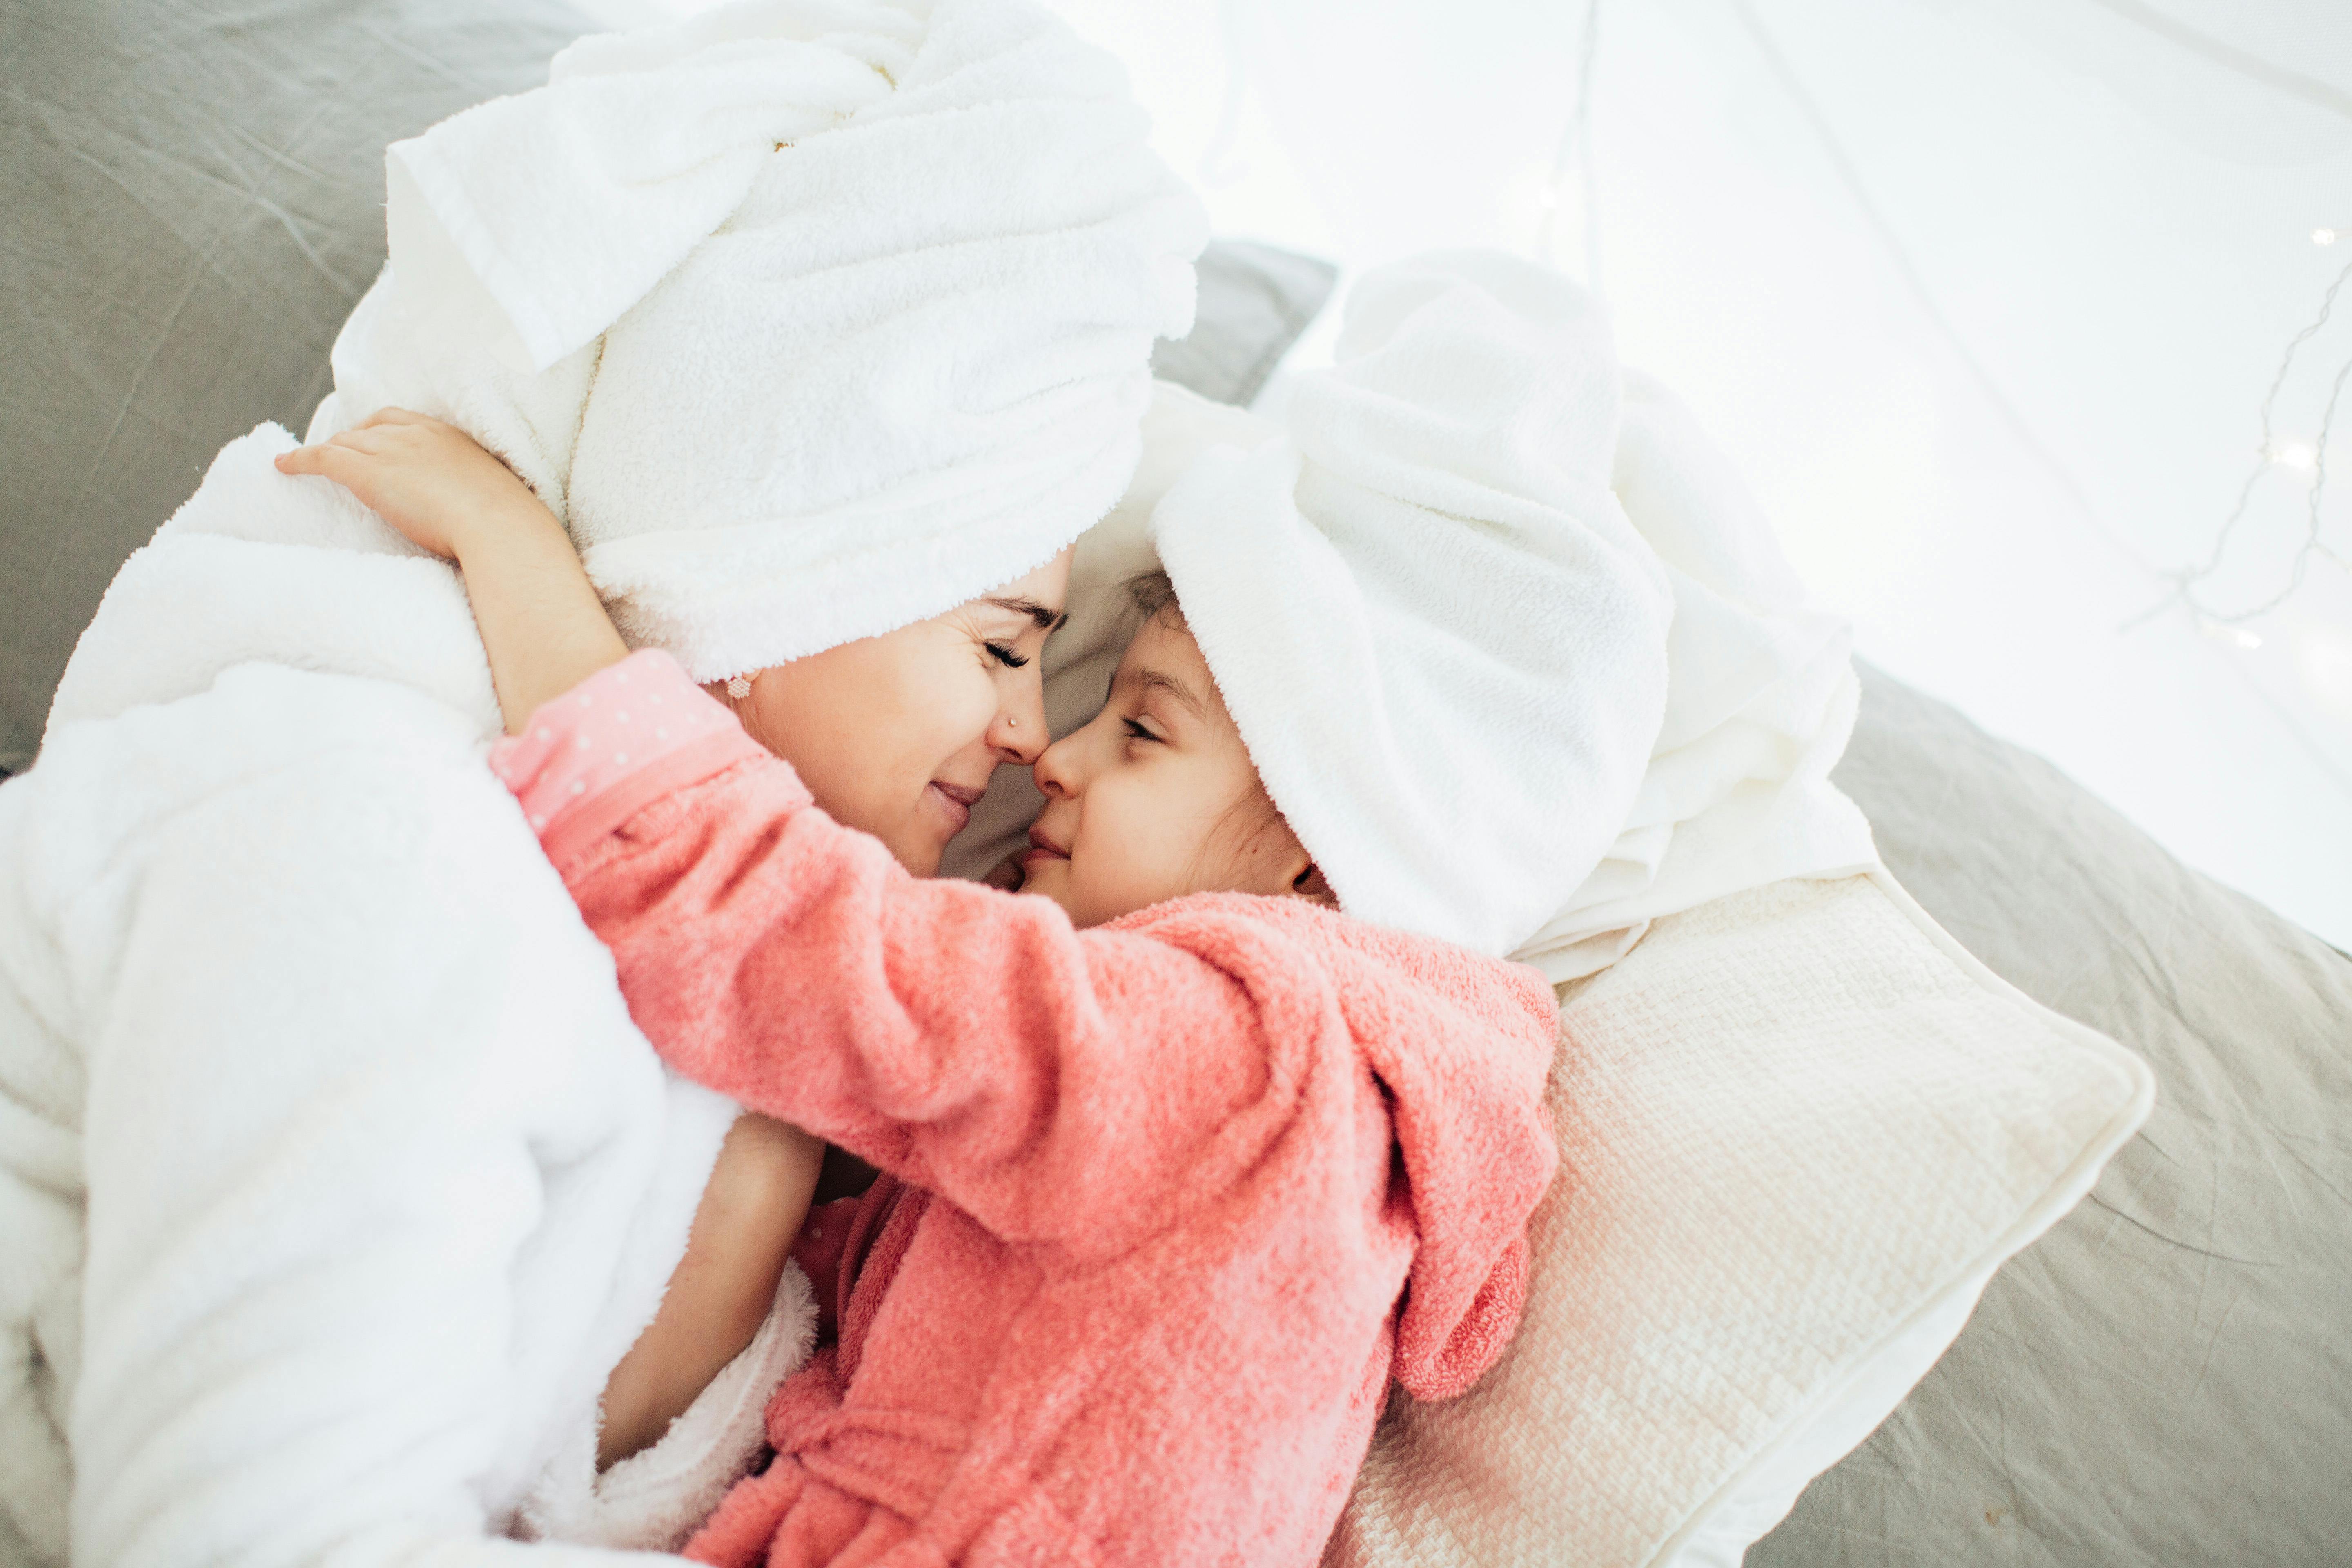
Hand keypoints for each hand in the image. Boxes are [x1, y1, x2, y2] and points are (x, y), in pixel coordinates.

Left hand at [276, 409, 551, 560]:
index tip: (374, 443)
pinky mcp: (368, 473)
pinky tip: (282, 466)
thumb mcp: (493, 499)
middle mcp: (416, 435)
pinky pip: (323, 458)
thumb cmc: (505, 525)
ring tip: (308, 463)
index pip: (402, 421)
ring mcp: (391, 451)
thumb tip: (483, 518)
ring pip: (345, 442)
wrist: (500, 528)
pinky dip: (299, 460)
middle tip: (339, 454)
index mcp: (449, 438)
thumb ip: (477, 497)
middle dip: (351, 438)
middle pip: (369, 428)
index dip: (381, 431)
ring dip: (326, 452)